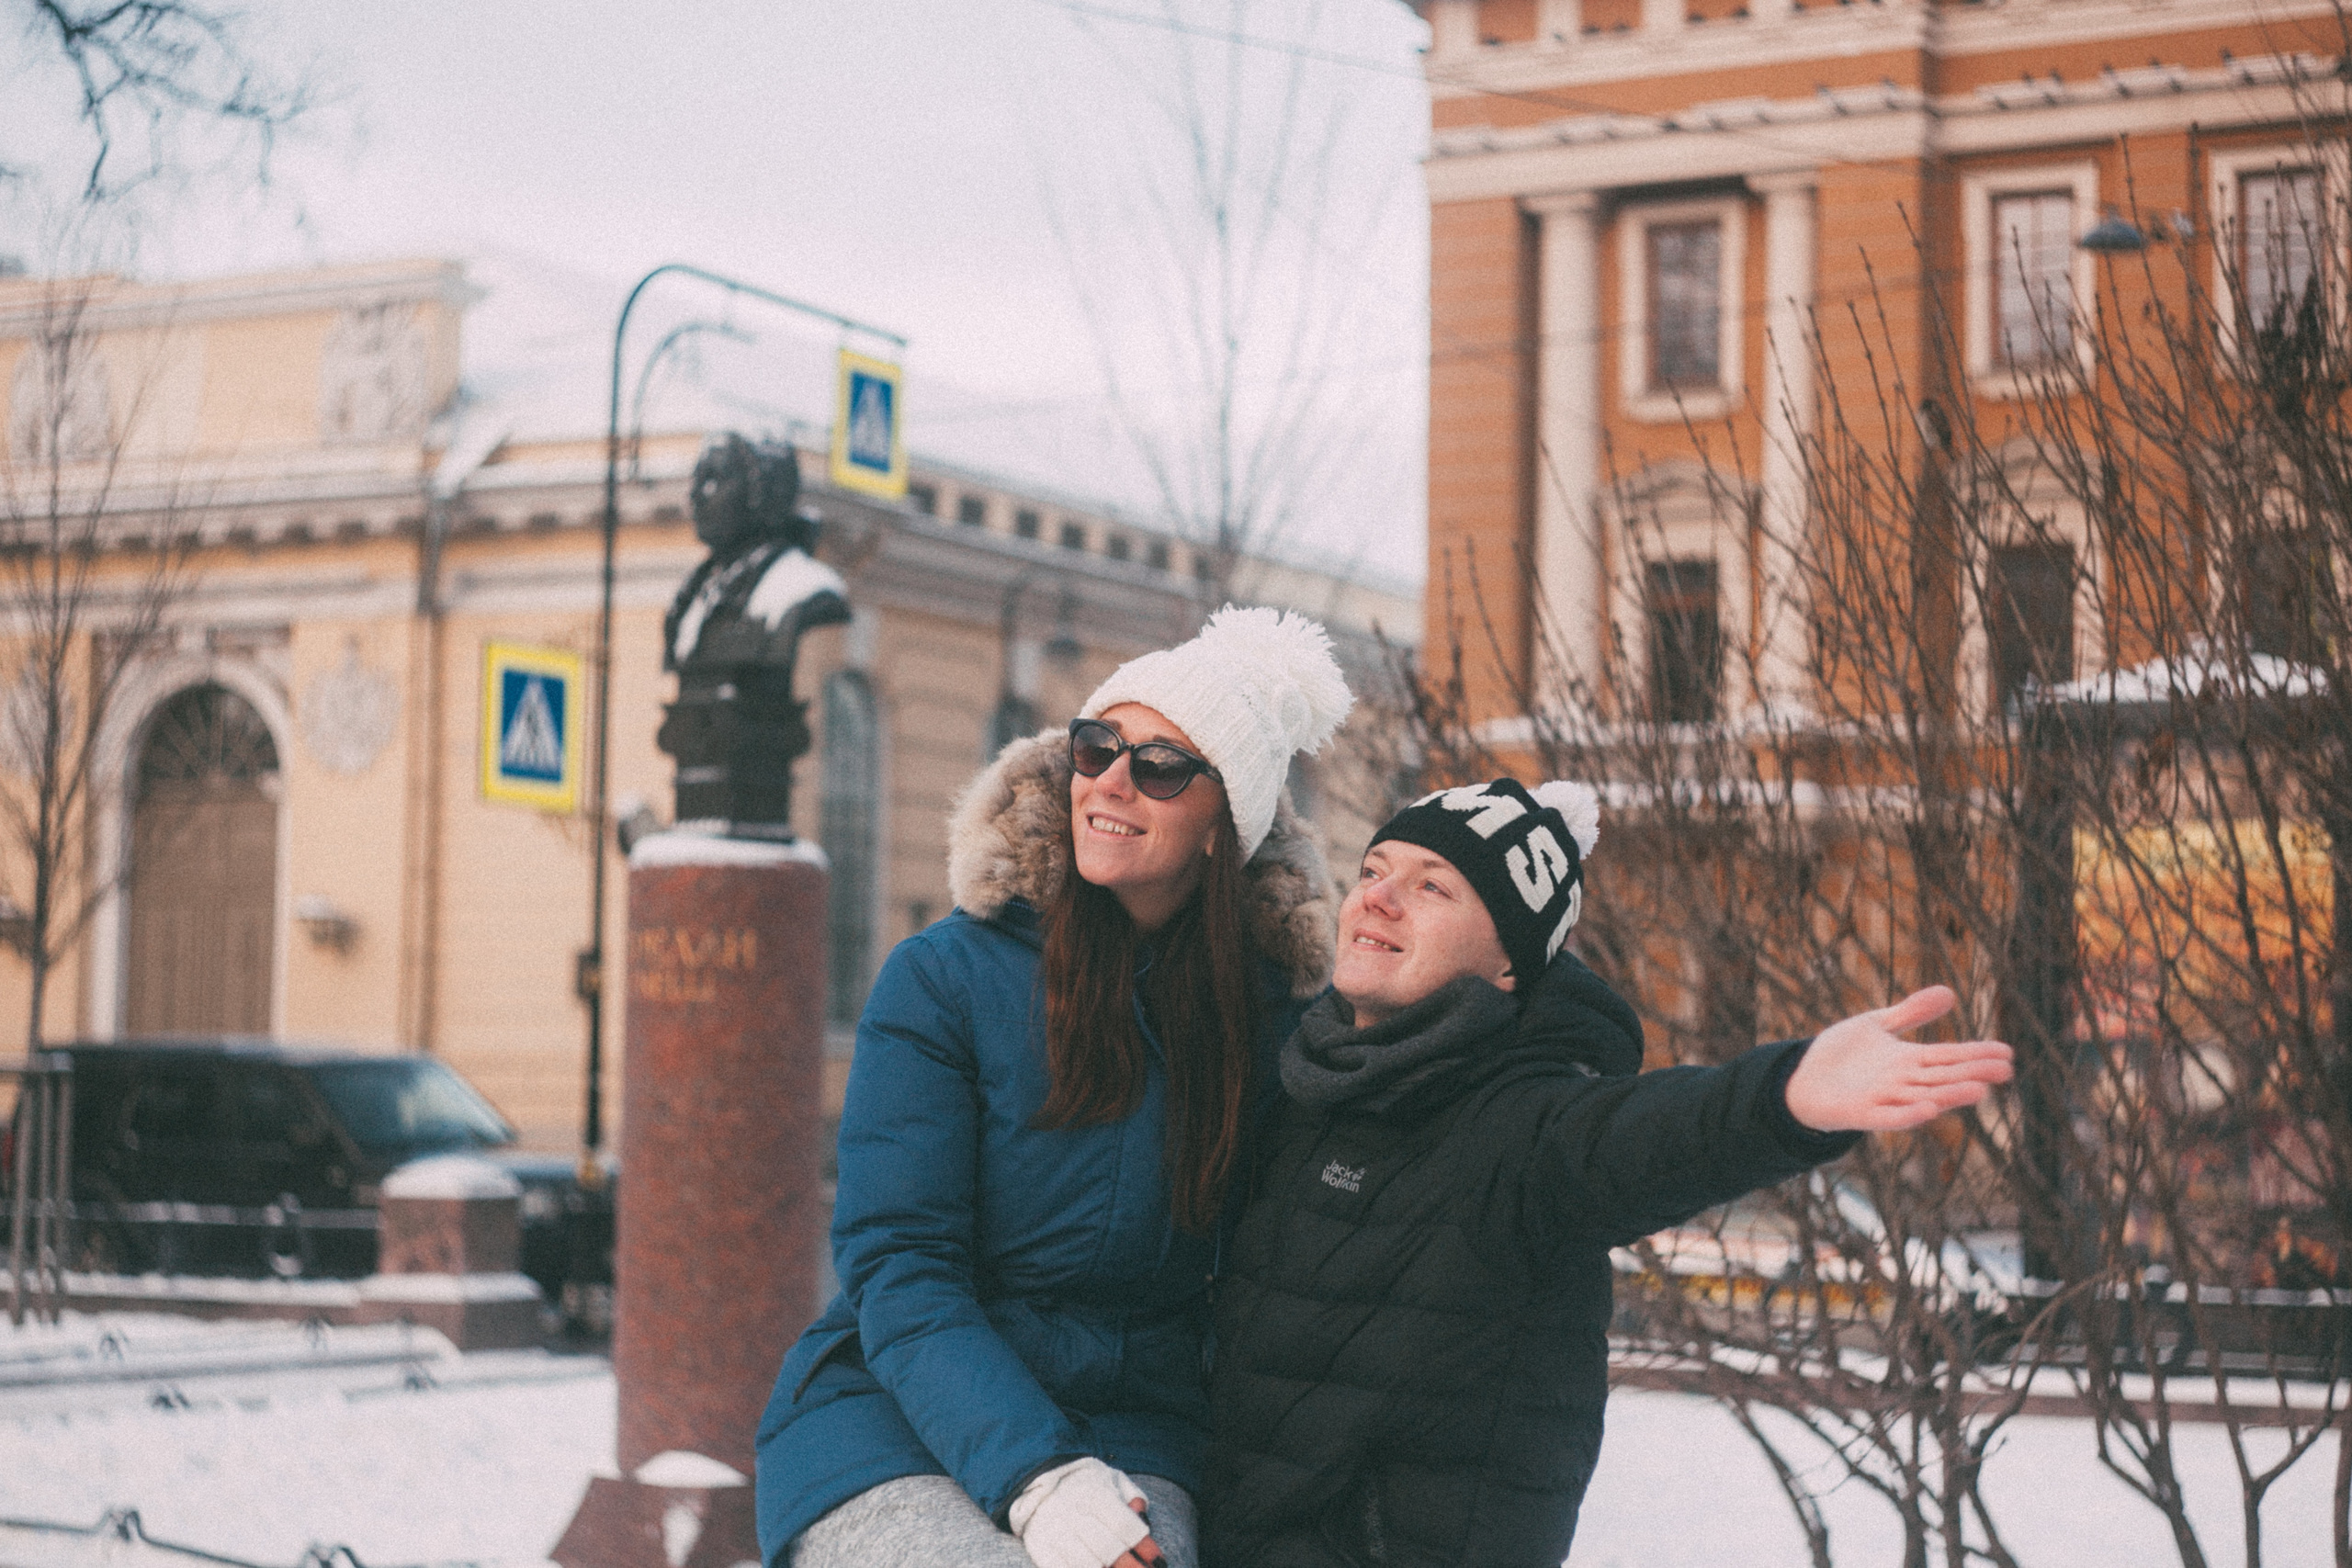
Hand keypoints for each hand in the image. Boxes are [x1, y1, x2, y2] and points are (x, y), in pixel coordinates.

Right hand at [1009, 1457, 1158, 1567]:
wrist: (1032, 1481)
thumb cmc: (1081, 1483)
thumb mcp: (1106, 1478)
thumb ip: (1128, 1493)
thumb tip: (1142, 1509)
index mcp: (1093, 1493)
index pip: (1125, 1525)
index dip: (1144, 1546)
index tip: (1158, 1560)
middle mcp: (1073, 1513)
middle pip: (1109, 1549)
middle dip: (1131, 1567)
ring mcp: (1054, 1533)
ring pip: (1087, 1564)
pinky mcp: (1040, 1548)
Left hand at [1784, 985, 2013, 1132]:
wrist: (1800, 1078)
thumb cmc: (1841, 1055)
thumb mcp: (1876, 1025)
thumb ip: (1910, 1012)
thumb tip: (1949, 992)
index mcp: (1909, 1060)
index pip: (1949, 1056)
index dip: (1977, 1054)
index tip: (2008, 1052)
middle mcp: (1903, 1082)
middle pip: (1943, 1077)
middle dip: (1973, 1073)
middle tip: (2007, 1070)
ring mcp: (1884, 1099)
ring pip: (1923, 1096)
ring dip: (1949, 1096)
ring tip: (1979, 1091)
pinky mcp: (1861, 1114)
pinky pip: (1888, 1116)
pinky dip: (1908, 1114)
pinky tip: (1929, 1108)